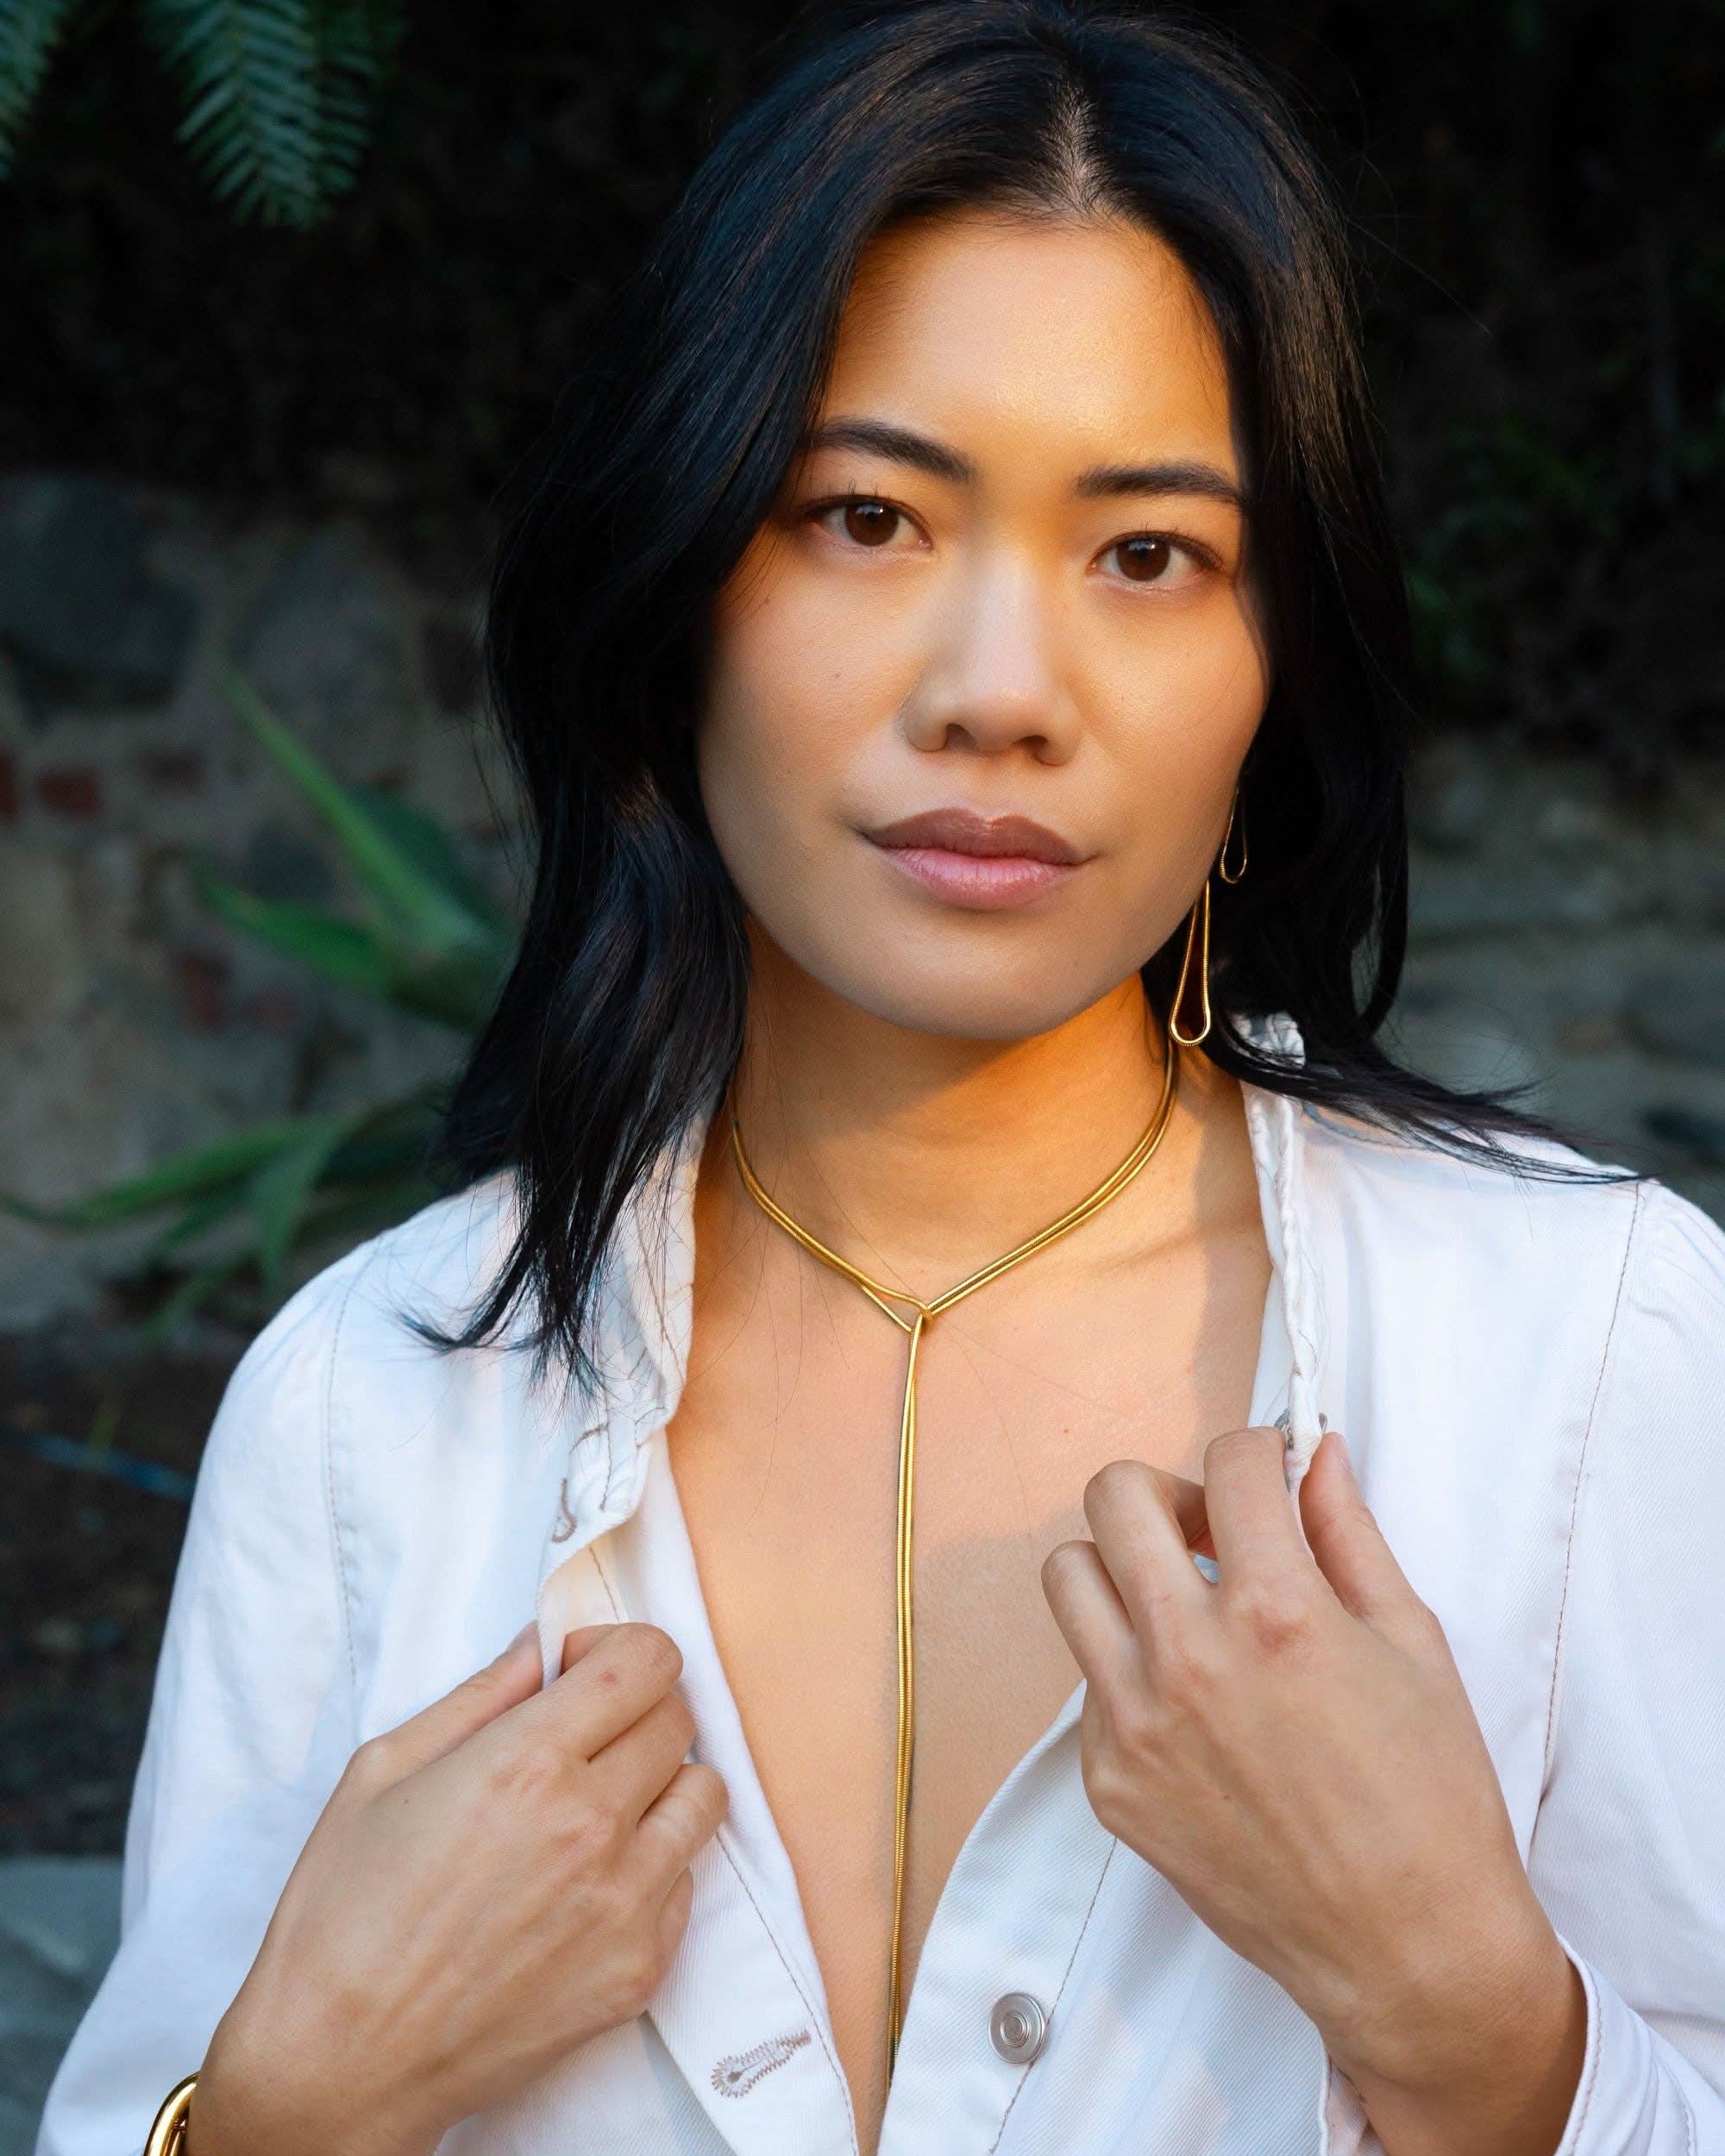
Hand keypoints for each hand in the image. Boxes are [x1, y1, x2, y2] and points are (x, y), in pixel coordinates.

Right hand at [189, 1622, 727, 2155]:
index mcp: (528, 1761)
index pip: (647, 1661)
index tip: (580, 1672)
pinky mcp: (641, 1969)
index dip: (617, 1650)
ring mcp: (626, 1902)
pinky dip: (652, 1864)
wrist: (342, 2061)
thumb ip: (480, 1695)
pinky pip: (686, 1879)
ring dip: (662, 1782)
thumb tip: (540, 1648)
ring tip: (599, 1805)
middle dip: (634, 1710)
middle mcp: (593, 1824)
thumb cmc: (345, 1914)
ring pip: (704, 1796)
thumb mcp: (385, 1769)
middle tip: (582, 1738)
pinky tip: (587, 1880)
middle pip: (679, 1719)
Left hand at [1041, 1428, 1585, 2155]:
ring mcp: (1133, 1724)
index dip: (1261, 1450)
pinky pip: (1088, 1680)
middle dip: (1170, 1491)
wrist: (1408, 1950)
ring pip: (1070, 1577)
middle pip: (1114, 1496)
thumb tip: (1315, 1455)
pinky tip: (1197, 1704)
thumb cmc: (1432, 1800)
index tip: (1272, 1471)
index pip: (1232, 1464)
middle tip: (1213, 1531)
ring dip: (1123, 1567)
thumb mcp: (1413, 1643)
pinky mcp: (1107, 1781)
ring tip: (1182, 1603)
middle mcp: (1188, 1659)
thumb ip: (1350, 1534)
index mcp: (1278, 1615)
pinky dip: (1130, 1666)